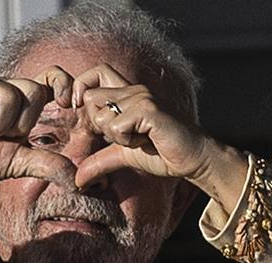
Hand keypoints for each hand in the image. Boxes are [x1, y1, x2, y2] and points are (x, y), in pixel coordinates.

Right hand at [0, 70, 76, 202]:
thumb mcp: (22, 163)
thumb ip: (50, 165)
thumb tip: (79, 182)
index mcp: (23, 100)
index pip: (53, 77)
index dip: (64, 84)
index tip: (68, 103)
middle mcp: (6, 85)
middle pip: (33, 92)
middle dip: (19, 124)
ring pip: (10, 98)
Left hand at [69, 64, 248, 206]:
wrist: (194, 158)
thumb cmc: (163, 153)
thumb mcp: (124, 156)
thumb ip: (99, 162)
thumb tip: (77, 181)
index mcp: (127, 94)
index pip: (93, 74)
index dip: (81, 90)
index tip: (85, 114)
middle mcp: (133, 89)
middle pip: (90, 97)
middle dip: (99, 124)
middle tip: (124, 136)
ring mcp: (141, 97)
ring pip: (102, 115)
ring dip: (116, 136)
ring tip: (139, 139)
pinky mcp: (149, 109)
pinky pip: (117, 125)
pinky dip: (127, 140)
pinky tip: (146, 140)